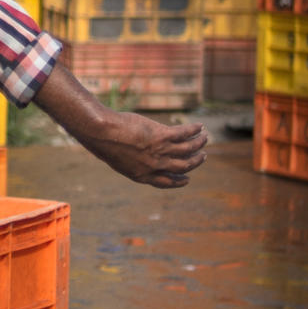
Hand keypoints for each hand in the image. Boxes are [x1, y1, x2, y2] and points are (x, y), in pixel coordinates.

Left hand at [66, 109, 208, 188]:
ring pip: (187, 150)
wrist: (103, 133)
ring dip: (198, 144)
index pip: (166, 182)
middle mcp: (154, 166)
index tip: (187, 179)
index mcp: (142, 175)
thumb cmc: (105, 143)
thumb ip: (129, 160)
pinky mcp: (162, 136)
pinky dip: (194, 130)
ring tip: (204, 138)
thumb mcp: (117, 158)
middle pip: (182, 167)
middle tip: (203, 156)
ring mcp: (159, 151)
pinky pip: (183, 134)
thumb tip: (130, 152)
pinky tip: (199, 126)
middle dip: (195, 162)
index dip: (179, 181)